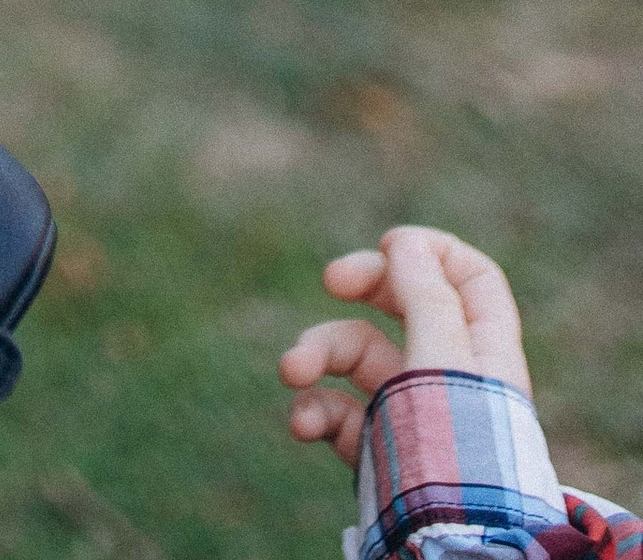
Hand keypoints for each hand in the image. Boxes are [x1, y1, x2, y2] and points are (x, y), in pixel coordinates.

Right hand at [281, 227, 531, 464]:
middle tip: (332, 279)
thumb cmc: (457, 446)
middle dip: (363, 284)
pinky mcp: (378, 447)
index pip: (468, 277)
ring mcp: (410, 409)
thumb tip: (403, 243)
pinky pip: (338, 412)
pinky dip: (314, 410)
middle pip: (405, 302)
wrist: (454, 543)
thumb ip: (424, 294)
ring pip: (357, 354)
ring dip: (316, 350)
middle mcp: (446, 372)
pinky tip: (302, 423)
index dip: (430, 251)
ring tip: (290, 370)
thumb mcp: (442, 356)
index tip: (391, 247)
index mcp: (481, 348)